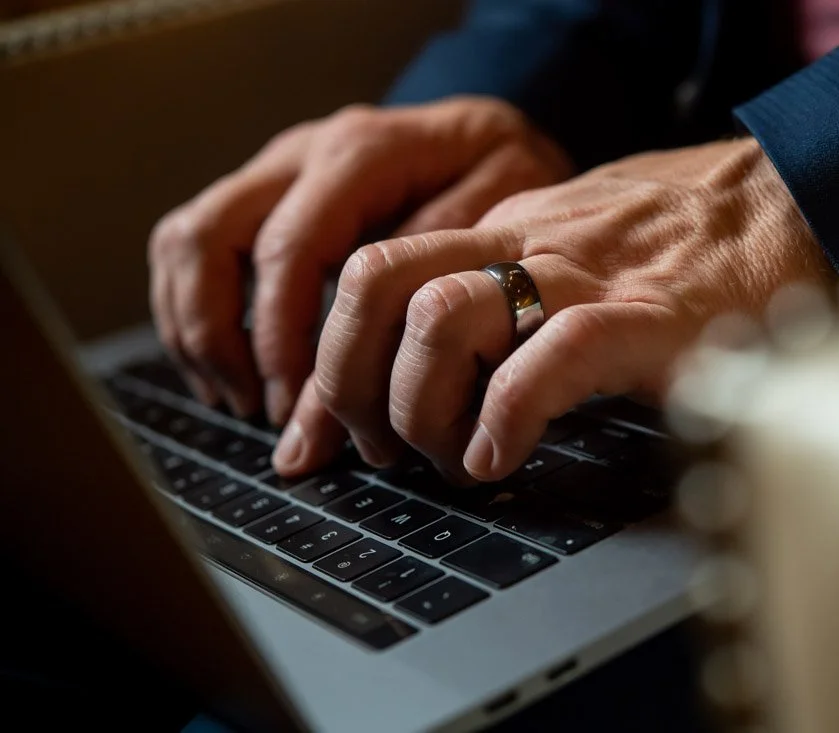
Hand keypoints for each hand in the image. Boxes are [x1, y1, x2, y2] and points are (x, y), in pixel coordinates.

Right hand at [148, 96, 571, 423]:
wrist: (493, 135)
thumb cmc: (507, 183)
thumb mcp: (493, 229)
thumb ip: (418, 300)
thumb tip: (353, 382)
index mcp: (360, 154)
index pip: (287, 250)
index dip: (279, 338)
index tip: (293, 408)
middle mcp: (303, 152)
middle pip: (207, 236)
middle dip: (217, 335)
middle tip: (259, 409)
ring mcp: (275, 167)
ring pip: (184, 237)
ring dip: (194, 327)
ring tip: (239, 398)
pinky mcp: (264, 190)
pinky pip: (189, 241)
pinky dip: (191, 309)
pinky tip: (228, 367)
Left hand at [274, 137, 833, 479]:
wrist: (784, 205)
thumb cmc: (678, 242)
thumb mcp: (568, 250)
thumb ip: (506, 291)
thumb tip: (439, 368)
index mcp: (500, 232)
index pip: (369, 273)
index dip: (329, 357)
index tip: (336, 428)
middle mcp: (523, 246)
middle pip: (374, 287)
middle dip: (353, 385)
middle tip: (388, 449)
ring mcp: (582, 278)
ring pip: (439, 319)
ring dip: (423, 408)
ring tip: (453, 459)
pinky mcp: (648, 319)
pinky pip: (553, 358)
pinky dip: (508, 419)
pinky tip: (503, 460)